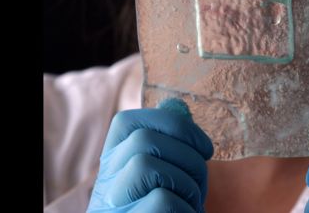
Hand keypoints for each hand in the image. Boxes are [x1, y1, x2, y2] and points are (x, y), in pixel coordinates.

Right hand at [87, 98, 213, 212]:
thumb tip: (176, 106)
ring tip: (192, 206)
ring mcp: (113, 210)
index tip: (203, 147)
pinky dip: (183, 209)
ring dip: (186, 184)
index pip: (128, 123)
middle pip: (142, 141)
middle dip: (187, 157)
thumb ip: (168, 143)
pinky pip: (158, 201)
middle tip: (200, 185)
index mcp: (113, 170)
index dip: (173, 125)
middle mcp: (104, 189)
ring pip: (145, 166)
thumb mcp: (167, 179)